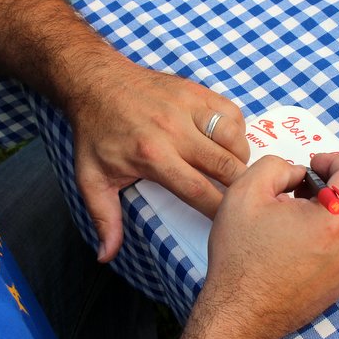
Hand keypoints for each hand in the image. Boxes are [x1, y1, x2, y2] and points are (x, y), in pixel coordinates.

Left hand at [68, 64, 249, 261]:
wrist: (96, 82)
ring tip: (235, 173)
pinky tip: (228, 144)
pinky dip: (236, 131)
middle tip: (246, 202)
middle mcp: (174, 131)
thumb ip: (104, 219)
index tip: (230, 225)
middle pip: (226, 167)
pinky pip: (231, 112)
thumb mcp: (92, 179)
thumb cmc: (95, 133)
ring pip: (234, 138)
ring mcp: (188, 107)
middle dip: (241, 188)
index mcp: (152, 156)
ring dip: (241, 159)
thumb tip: (106, 256)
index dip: (219, 212)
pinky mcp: (196, 90)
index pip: (198, 191)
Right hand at [156, 153, 338, 338]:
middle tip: (303, 186)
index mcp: (332, 222)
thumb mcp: (245, 192)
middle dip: (336, 183)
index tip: (312, 166)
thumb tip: (298, 173)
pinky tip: (302, 236)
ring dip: (337, 208)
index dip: (334, 161)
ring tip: (300, 212)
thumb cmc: (240, 256)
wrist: (241, 313)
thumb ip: (276, 166)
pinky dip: (335, 231)